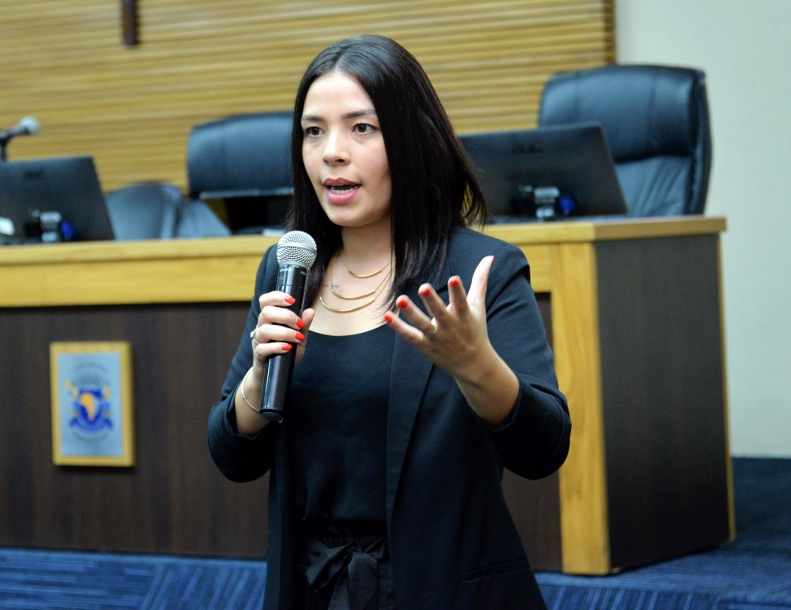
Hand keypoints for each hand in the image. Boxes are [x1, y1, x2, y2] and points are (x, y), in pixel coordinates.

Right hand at [249, 291, 314, 379]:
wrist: (274, 374)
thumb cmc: (286, 353)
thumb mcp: (299, 338)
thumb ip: (303, 325)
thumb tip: (310, 311)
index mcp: (270, 319)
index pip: (266, 301)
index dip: (276, 296)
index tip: (292, 300)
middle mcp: (262, 327)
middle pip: (266, 312)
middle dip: (286, 316)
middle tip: (299, 324)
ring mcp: (259, 341)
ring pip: (264, 330)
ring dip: (284, 332)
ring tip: (297, 338)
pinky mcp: (258, 355)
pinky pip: (262, 348)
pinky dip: (276, 347)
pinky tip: (287, 348)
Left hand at [384, 256, 493, 381]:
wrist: (473, 365)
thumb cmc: (475, 329)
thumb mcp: (478, 305)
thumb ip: (480, 280)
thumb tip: (489, 256)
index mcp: (464, 316)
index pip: (462, 302)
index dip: (458, 290)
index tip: (454, 278)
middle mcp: (450, 327)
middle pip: (440, 313)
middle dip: (433, 301)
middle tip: (424, 287)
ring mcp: (437, 338)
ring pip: (423, 325)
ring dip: (411, 313)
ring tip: (400, 299)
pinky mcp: (425, 346)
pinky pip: (410, 336)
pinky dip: (398, 327)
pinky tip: (387, 316)